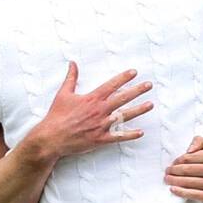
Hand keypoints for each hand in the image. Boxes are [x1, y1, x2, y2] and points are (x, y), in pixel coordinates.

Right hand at [33, 62, 152, 158]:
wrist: (52, 137)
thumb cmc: (57, 115)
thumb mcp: (63, 94)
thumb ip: (71, 78)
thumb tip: (72, 63)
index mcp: (92, 98)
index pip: (112, 85)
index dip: (124, 77)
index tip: (135, 72)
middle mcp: (99, 110)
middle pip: (123, 98)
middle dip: (137, 90)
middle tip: (149, 85)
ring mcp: (101, 125)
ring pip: (124, 116)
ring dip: (139, 110)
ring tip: (150, 104)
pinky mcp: (100, 139)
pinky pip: (118, 137)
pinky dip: (130, 135)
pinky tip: (141, 132)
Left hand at [164, 136, 202, 202]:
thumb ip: (199, 142)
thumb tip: (188, 150)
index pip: (189, 158)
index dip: (177, 161)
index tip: (172, 163)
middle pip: (188, 170)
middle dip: (174, 171)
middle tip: (167, 172)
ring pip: (189, 182)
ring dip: (175, 181)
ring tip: (167, 179)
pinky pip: (194, 194)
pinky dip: (181, 192)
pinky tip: (173, 189)